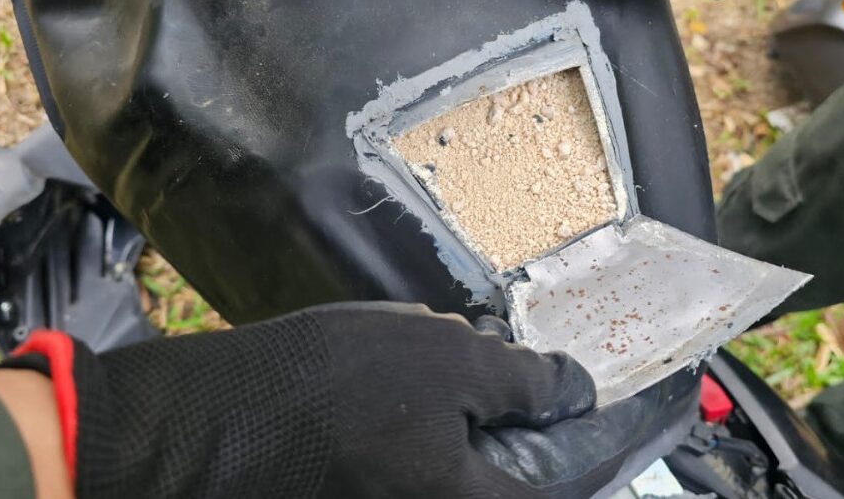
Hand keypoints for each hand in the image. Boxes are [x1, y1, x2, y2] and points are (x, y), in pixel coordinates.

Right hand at [2, 303, 639, 498]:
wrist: (195, 434)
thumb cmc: (320, 390)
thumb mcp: (439, 358)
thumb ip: (520, 378)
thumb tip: (572, 388)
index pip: (580, 481)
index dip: (618, 435)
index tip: (649, 401)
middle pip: (524, 482)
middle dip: (543, 430)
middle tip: (551, 382)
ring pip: (474, 475)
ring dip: (489, 430)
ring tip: (481, 377)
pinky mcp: (364, 496)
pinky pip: (433, 474)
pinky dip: (445, 439)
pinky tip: (425, 393)